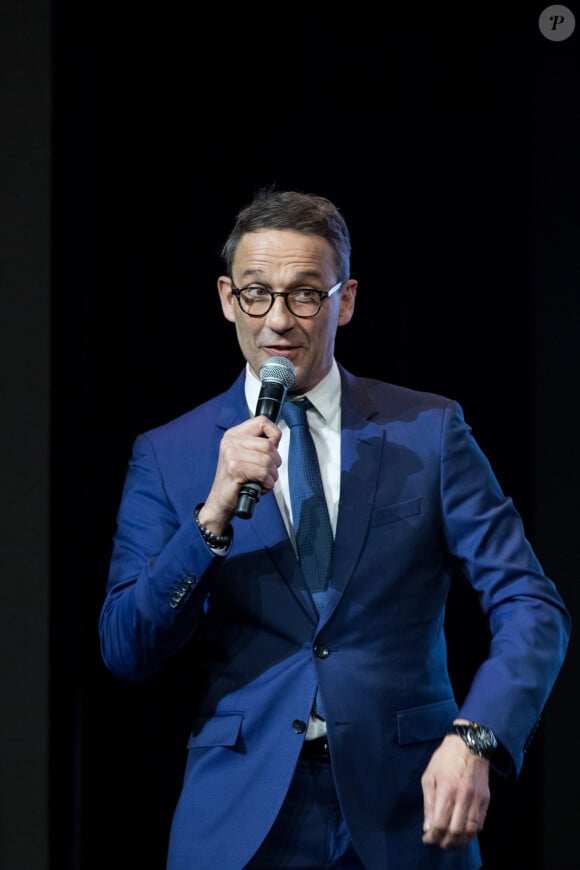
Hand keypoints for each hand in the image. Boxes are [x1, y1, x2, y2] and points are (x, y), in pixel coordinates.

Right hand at [199, 416, 282, 532]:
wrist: (220, 501)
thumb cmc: (236, 481)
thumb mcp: (245, 456)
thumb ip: (259, 445)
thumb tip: (276, 439)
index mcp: (234, 434)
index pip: (263, 421)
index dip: (275, 436)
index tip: (272, 450)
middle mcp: (230, 441)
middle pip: (269, 444)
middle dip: (275, 462)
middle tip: (268, 472)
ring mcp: (231, 454)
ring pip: (268, 460)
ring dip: (272, 475)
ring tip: (264, 481)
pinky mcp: (235, 469)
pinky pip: (263, 473)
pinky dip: (268, 483)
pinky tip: (261, 486)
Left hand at [421, 734, 489, 849]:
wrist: (469, 745)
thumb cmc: (444, 759)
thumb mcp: (429, 777)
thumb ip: (428, 803)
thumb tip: (428, 827)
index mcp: (446, 790)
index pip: (440, 823)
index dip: (432, 836)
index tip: (426, 839)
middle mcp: (463, 797)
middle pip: (455, 831)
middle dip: (445, 842)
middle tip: (438, 843)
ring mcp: (476, 799)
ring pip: (469, 831)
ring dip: (459, 842)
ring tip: (450, 842)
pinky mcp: (486, 800)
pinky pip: (480, 824)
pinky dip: (471, 834)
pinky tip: (462, 834)